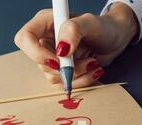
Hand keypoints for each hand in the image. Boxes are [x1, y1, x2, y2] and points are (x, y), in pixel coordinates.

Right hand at [14, 3, 138, 87]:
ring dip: (77, 75)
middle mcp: (46, 41)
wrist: (117, 39)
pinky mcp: (64, 71)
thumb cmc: (104, 27)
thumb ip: (74, 30)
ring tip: (93, 62)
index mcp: (46, 23)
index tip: (58, 60)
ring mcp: (54, 58)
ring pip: (54, 77)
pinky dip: (82, 81)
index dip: (36, 53)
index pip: (24, 39)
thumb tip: (61, 49)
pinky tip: (94, 70)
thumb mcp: (91, 23)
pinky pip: (65, 84)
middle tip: (88, 60)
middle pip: (41, 64)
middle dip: (67, 68)